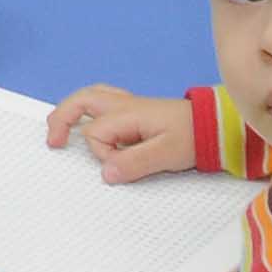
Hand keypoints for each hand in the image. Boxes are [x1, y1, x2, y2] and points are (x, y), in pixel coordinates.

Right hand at [44, 85, 195, 182]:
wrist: (218, 125)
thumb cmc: (194, 136)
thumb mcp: (166, 154)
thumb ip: (134, 163)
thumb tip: (105, 173)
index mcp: (126, 114)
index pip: (95, 135)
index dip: (103, 155)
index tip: (121, 167)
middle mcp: (123, 105)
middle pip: (80, 101)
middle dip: (61, 119)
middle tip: (53, 142)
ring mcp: (129, 104)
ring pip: (90, 97)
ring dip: (72, 110)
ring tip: (62, 129)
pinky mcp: (137, 110)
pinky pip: (104, 101)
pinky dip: (91, 109)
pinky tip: (92, 120)